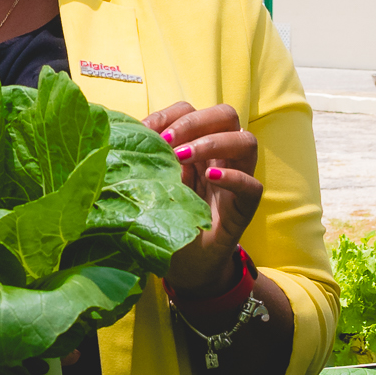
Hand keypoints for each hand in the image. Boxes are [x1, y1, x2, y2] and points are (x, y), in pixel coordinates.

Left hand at [144, 98, 262, 298]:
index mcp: (196, 145)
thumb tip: (123, 134)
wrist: (184, 264)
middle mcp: (221, 156)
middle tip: (167, 142)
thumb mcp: (151, 185)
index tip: (146, 130)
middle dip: (195, 122)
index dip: (171, 115)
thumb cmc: (165, 220)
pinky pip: (252, 184)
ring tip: (183, 158)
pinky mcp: (246, 206)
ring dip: (213, 142)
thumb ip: (144, 161)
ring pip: (246, 141)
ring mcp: (237, 178)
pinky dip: (234, 177)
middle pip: (226, 115)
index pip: (192, 110)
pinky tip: (210, 178)